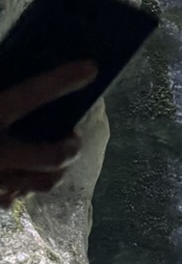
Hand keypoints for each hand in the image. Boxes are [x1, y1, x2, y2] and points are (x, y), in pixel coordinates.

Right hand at [0, 61, 96, 207]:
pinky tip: (21, 173)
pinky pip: (22, 195)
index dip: (61, 80)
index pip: (29, 95)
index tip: (91, 68)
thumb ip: (4, 95)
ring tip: (52, 155)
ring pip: (46, 181)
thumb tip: (18, 72)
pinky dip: (26, 183)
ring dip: (56, 168)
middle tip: (72, 137)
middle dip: (71, 147)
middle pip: (54, 156)